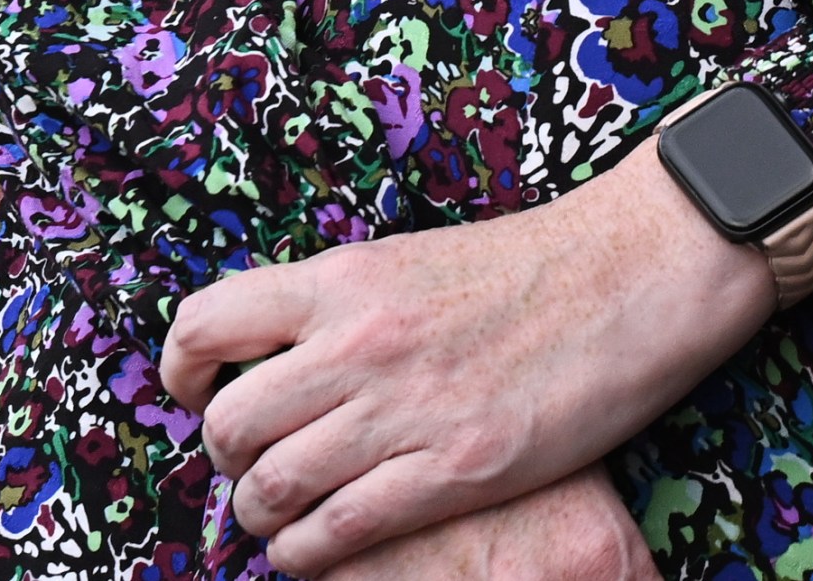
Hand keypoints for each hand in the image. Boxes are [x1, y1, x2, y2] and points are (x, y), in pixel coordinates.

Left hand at [156, 155, 767, 573]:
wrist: (633, 272)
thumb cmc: (531, 266)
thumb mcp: (411, 262)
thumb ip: (341, 308)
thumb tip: (280, 357)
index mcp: (343, 280)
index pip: (206, 323)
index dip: (179, 372)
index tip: (191, 394)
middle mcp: (356, 342)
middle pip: (228, 424)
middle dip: (226, 461)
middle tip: (252, 468)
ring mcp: (402, 408)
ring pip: (271, 487)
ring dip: (261, 516)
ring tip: (281, 518)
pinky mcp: (452, 468)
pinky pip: (336, 532)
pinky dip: (305, 553)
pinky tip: (315, 551)